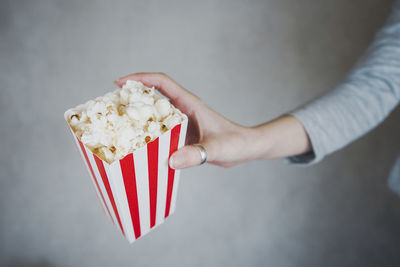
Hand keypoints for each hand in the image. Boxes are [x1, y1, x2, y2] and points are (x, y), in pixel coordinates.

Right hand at [115, 72, 253, 168]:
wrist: (245, 148)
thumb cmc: (235, 143)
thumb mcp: (216, 149)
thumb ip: (196, 154)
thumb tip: (170, 160)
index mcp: (190, 104)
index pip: (162, 83)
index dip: (141, 78)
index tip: (120, 83)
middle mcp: (183, 110)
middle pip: (153, 95)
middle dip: (132, 96)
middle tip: (111, 105)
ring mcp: (182, 122)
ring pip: (155, 114)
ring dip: (138, 116)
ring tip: (118, 124)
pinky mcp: (182, 134)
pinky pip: (161, 130)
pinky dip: (148, 134)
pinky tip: (138, 145)